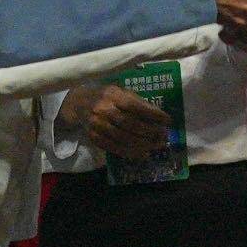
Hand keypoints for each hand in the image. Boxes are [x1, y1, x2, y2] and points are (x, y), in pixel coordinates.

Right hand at [59, 81, 173, 164]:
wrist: (79, 103)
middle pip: (130, 124)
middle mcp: (103, 110)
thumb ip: (138, 102)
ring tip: (157, 146)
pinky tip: (144, 154)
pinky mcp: (94, 137)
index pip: (134, 106)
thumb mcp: (122, 92)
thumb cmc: (107, 97)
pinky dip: (130, 153)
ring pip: (123, 138)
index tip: (167, 120)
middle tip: (164, 136)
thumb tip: (159, 116)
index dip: (152, 114)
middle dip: (150, 132)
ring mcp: (97, 125)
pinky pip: (114, 148)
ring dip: (143, 144)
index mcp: (113, 95)